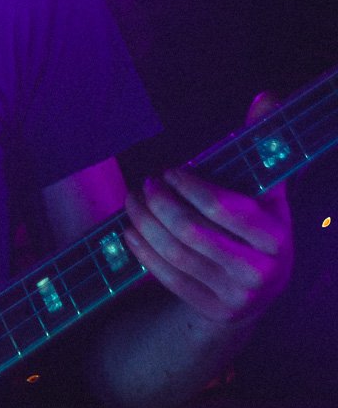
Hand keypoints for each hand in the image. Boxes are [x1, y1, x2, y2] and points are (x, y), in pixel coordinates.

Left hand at [123, 93, 293, 325]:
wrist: (256, 292)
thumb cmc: (257, 228)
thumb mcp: (267, 192)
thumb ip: (262, 147)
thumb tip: (265, 97)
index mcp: (277, 237)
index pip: (227, 208)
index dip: (192, 186)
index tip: (171, 170)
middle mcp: (261, 272)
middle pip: (194, 232)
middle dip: (161, 203)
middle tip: (145, 184)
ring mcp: (236, 296)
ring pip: (176, 253)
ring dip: (145, 223)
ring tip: (132, 201)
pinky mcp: (211, 310)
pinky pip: (167, 277)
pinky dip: (143, 251)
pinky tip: (129, 231)